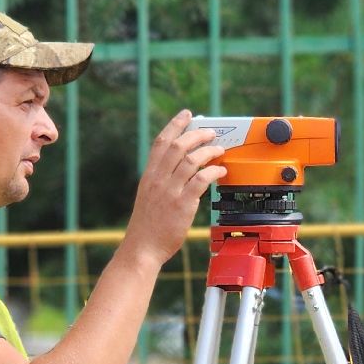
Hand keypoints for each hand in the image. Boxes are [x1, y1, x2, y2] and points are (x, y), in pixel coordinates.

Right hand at [121, 110, 228, 265]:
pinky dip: (214, 172)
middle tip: (211, 133)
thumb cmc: (147, 226)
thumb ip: (161, 180)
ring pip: (191, 160)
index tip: (187, 115)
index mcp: (149, 175)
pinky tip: (221, 172)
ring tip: (220, 151)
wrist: (142, 248)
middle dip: (197, 134)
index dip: (175, 125)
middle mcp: (158, 179)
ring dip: (209, 151)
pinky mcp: (182, 204)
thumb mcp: (148, 196)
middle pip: (178, 145)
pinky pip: (201, 180)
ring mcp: (170, 191)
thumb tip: (180, 167)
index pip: (161, 142)